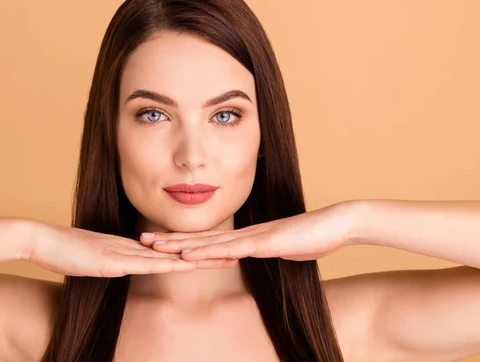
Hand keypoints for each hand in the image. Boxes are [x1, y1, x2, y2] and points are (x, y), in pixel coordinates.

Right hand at [24, 220, 236, 276]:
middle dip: (207, 252)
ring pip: (168, 255)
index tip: (217, 252)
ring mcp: (124, 252)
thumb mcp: (95, 259)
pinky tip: (184, 263)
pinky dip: (166, 263)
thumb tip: (126, 265)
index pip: (170, 250)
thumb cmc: (64, 250)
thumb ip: (112, 260)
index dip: (195, 251)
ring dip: (195, 257)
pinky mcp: (111, 260)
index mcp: (132, 247)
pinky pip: (144, 263)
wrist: (41, 239)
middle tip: (235, 252)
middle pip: (177, 250)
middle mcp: (134, 247)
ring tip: (223, 256)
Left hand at [139, 201, 358, 261]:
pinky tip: (188, 254)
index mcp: (247, 236)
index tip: (160, 242)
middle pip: (201, 237)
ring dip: (180, 244)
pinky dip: (207, 252)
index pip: (209, 239)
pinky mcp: (263, 242)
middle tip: (142, 240)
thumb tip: (256, 252)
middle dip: (171, 240)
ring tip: (154, 245)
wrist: (337, 224)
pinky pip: (230, 249)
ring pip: (209, 242)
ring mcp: (252, 236)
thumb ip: (267, 250)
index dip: (183, 240)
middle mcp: (244, 234)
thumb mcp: (284, 248)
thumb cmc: (313, 236)